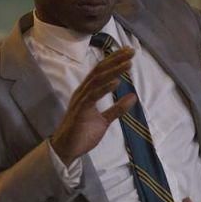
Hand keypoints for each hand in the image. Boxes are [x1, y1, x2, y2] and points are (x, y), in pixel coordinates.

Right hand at [50, 48, 136, 165]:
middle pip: (100, 70)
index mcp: (88, 92)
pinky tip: (116, 82)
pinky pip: (92, 96)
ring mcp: (80, 100)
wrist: (67, 149)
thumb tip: (133, 97)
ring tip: (128, 64)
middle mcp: (83, 92)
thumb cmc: (82, 133)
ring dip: (113, 71)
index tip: (129, 52)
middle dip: (116, 59)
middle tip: (131, 51)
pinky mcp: (80, 111)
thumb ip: (117, 109)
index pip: (102, 71)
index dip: (114, 59)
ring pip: (97, 80)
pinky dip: (104, 88)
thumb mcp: (104, 120)